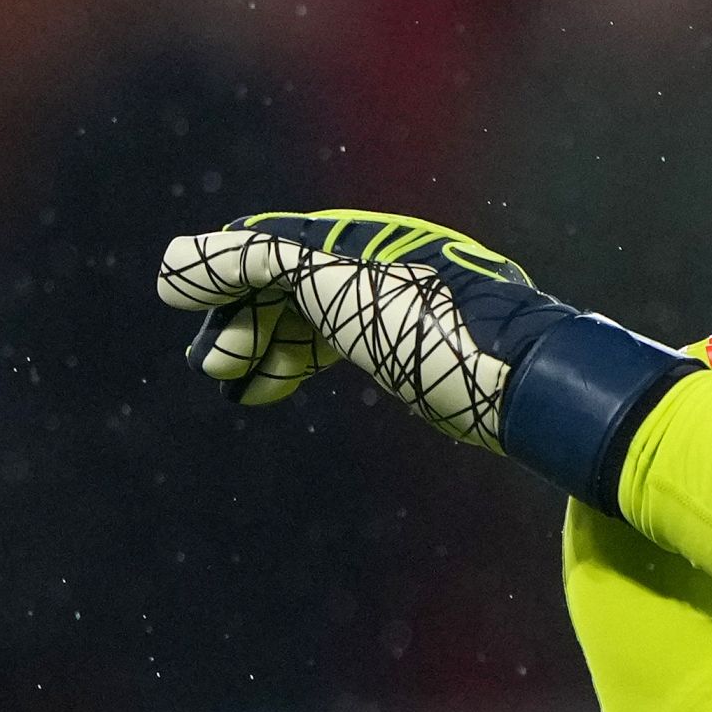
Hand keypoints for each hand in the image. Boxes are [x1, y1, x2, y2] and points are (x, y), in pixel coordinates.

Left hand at [154, 207, 694, 512]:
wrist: (531, 383)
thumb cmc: (529, 405)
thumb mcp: (486, 406)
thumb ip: (479, 405)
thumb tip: (539, 454)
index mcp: (433, 295)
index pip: (348, 307)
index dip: (298, 339)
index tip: (262, 382)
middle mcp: (400, 267)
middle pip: (308, 289)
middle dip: (261, 330)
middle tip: (222, 370)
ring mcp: (371, 265)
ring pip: (278, 276)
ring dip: (237, 317)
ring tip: (211, 364)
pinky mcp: (339, 271)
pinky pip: (259, 258)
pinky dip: (211, 264)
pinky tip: (172, 281)